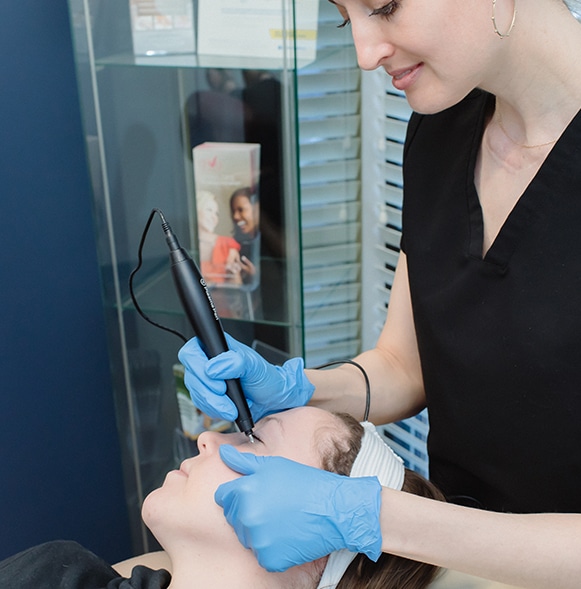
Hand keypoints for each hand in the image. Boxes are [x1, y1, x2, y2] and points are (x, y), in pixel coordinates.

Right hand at [177, 335, 314, 421]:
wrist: (273, 399)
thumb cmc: (266, 378)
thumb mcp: (255, 367)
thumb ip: (236, 362)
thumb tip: (214, 367)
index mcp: (218, 347)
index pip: (192, 351)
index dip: (198, 366)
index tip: (217, 381)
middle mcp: (209, 361)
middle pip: (191, 375)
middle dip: (208, 391)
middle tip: (226, 395)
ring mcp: (207, 380)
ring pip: (195, 393)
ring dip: (213, 404)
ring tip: (232, 407)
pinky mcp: (209, 396)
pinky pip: (202, 405)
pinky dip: (215, 410)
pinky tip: (230, 409)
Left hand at [214, 445, 382, 571]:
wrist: (334, 509)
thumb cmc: (305, 484)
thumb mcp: (273, 466)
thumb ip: (243, 462)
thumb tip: (223, 454)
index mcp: (244, 492)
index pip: (223, 496)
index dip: (237, 494)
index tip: (254, 494)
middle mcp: (247, 517)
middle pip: (233, 517)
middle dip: (247, 512)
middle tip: (273, 505)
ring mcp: (258, 540)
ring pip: (247, 537)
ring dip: (258, 531)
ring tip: (281, 519)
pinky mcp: (270, 559)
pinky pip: (262, 555)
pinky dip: (272, 549)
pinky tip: (287, 535)